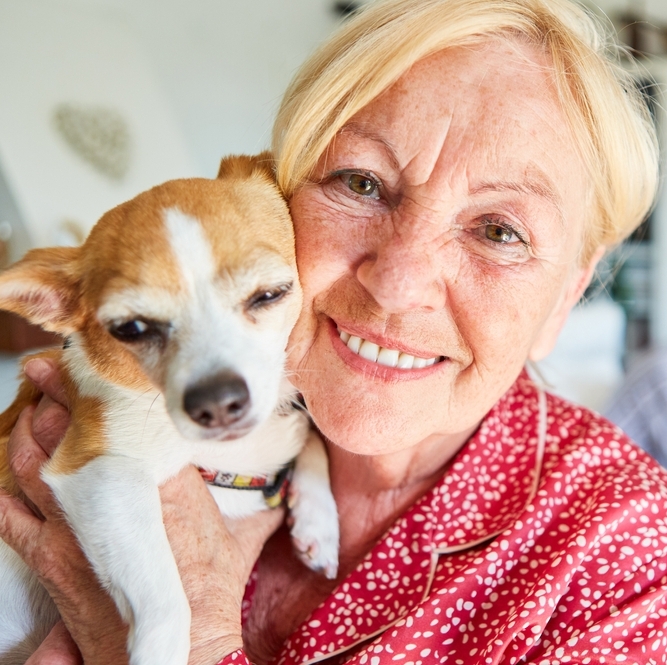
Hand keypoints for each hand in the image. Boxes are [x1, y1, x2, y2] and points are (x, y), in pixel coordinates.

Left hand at [0, 358, 283, 664]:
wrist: (177, 651)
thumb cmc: (212, 594)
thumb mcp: (244, 542)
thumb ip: (261, 508)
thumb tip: (284, 492)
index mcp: (165, 482)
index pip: (126, 423)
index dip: (101, 390)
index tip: (87, 364)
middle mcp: (115, 494)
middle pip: (73, 432)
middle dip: (56, 395)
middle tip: (46, 368)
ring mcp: (74, 526)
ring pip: (36, 464)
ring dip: (30, 432)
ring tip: (30, 408)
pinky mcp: (50, 558)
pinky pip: (10, 515)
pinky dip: (5, 489)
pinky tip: (7, 472)